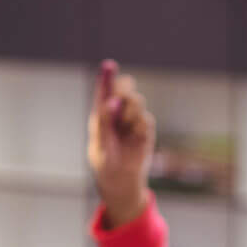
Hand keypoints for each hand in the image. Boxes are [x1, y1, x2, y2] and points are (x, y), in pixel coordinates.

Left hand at [87, 59, 155, 230]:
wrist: (122, 182)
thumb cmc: (105, 164)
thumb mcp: (101, 145)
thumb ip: (105, 122)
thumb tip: (113, 101)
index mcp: (100, 116)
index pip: (103, 92)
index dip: (106, 78)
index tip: (109, 65)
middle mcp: (117, 115)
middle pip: (123, 91)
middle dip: (124, 89)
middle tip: (122, 95)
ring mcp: (131, 121)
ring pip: (136, 102)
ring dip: (131, 109)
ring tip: (126, 125)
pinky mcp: (144, 130)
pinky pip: (146, 119)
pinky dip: (140, 125)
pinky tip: (136, 137)